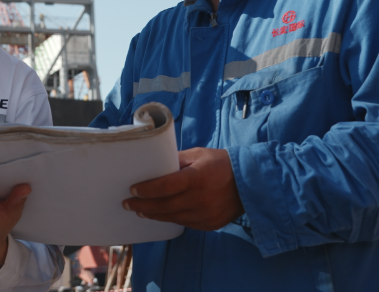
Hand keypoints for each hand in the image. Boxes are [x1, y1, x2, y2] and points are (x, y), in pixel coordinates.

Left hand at [123, 147, 242, 230]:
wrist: (250, 183)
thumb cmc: (222, 164)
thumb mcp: (199, 155)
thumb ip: (177, 160)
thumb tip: (156, 165)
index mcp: (196, 178)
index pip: (164, 186)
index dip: (146, 190)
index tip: (132, 190)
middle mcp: (199, 198)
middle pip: (164, 206)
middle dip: (142, 206)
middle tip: (128, 204)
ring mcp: (205, 214)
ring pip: (172, 217)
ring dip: (154, 214)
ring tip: (140, 211)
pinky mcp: (209, 224)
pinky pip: (184, 223)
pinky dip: (170, 218)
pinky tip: (160, 214)